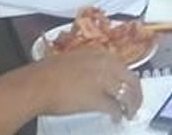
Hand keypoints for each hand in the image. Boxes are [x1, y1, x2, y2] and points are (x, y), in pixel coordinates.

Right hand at [27, 49, 142, 121]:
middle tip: (135, 102)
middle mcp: (104, 64)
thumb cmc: (45, 74)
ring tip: (130, 112)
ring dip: (131, 104)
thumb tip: (92, 76)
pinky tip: (117, 118)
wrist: (35, 85)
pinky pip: (115, 107)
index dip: (126, 78)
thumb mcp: (71, 61)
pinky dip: (118, 114)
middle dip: (136, 92)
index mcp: (97, 53)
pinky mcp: (98, 99)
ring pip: (126, 93)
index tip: (128, 86)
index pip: (122, 66)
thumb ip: (87, 66)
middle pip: (130, 79)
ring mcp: (103, 81)